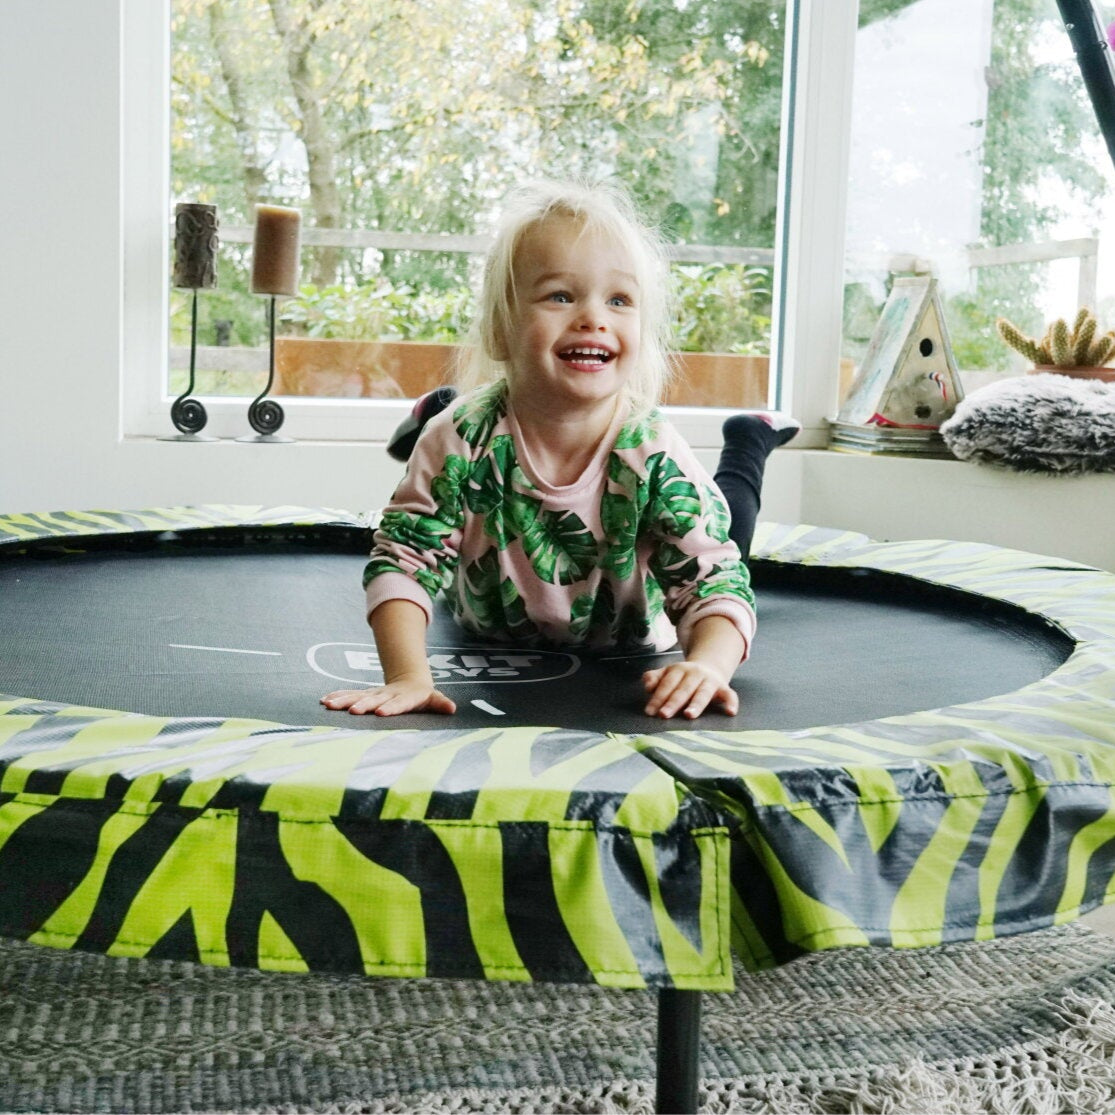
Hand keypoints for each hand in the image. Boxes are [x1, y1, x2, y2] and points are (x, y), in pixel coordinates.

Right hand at [321, 677, 456, 716]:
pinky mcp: (364, 695)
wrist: (410, 681)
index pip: (398, 703)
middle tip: (353, 711)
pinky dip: (337, 697)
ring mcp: (374, 694)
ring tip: (329, 705)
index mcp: (404, 697)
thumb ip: (440, 704)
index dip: (391, 707)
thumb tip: (452, 708)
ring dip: (344, 700)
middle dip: (363, 705)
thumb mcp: (433, 699)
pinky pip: (349, 695)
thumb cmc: (423, 696)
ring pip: (358, 696)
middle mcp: (386, 695)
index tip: (382, 712)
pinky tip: (325, 701)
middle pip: (374, 700)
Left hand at [642, 660, 737, 718]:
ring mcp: (710, 680)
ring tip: (689, 715)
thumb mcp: (667, 673)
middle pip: (683, 690)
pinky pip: (729, 694)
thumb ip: (654, 678)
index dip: (657, 698)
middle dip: (673, 702)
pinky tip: (731, 712)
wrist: (708, 666)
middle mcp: (695, 673)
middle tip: (663, 714)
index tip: (650, 711)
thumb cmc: (682, 677)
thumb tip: (647, 686)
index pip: (667, 684)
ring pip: (703, 693)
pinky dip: (731, 702)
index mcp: (678, 670)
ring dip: (696, 704)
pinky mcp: (724, 688)